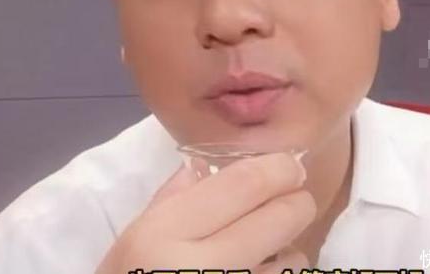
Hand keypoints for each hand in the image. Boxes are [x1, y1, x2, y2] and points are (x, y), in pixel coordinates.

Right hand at [96, 152, 315, 273]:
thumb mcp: (131, 244)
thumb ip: (170, 200)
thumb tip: (204, 165)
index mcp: (165, 234)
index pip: (243, 184)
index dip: (276, 169)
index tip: (288, 166)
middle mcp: (202, 268)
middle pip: (279, 218)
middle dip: (297, 203)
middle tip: (298, 199)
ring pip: (292, 261)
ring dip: (290, 249)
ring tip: (271, 252)